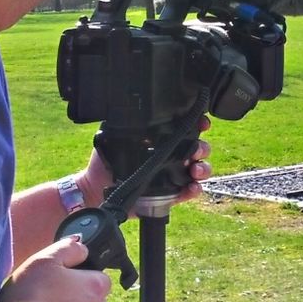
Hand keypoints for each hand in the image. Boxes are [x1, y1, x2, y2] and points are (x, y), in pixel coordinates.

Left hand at [80, 115, 211, 207]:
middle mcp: (173, 156)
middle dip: (202, 148)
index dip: (199, 125)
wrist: (99, 188)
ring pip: (200, 169)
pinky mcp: (173, 195)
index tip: (202, 124)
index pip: (188, 130)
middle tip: (194, 151)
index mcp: (164, 141)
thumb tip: (125, 106)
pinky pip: (190, 191)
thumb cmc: (106, 161)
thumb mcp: (113, 136)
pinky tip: (191, 187)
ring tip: (194, 170)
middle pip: (199, 149)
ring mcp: (175, 175)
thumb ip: (123, 122)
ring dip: (203, 168)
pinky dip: (195, 189)